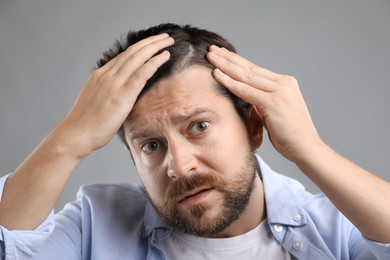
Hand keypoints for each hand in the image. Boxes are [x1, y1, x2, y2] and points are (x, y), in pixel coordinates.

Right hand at [58, 34, 173, 157]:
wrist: (75, 135)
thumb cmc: (86, 126)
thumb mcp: (96, 103)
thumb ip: (108, 95)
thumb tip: (119, 98)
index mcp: (99, 76)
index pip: (123, 56)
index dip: (139, 48)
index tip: (151, 43)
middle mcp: (106, 74)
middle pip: (132, 51)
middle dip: (150, 41)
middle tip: (165, 36)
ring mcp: (113, 82)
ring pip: (138, 57)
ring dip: (155, 46)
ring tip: (169, 41)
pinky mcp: (122, 94)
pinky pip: (141, 72)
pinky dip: (154, 61)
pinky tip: (164, 56)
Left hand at [207, 45, 320, 161]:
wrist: (307, 148)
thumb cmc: (290, 135)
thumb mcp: (274, 113)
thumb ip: (261, 102)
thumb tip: (245, 100)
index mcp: (285, 84)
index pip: (255, 69)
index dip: (237, 61)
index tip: (223, 54)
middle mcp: (283, 83)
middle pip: (249, 68)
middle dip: (228, 57)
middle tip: (212, 49)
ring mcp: (279, 91)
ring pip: (245, 75)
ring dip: (225, 65)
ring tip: (210, 55)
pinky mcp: (274, 102)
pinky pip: (246, 90)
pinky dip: (229, 82)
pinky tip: (217, 74)